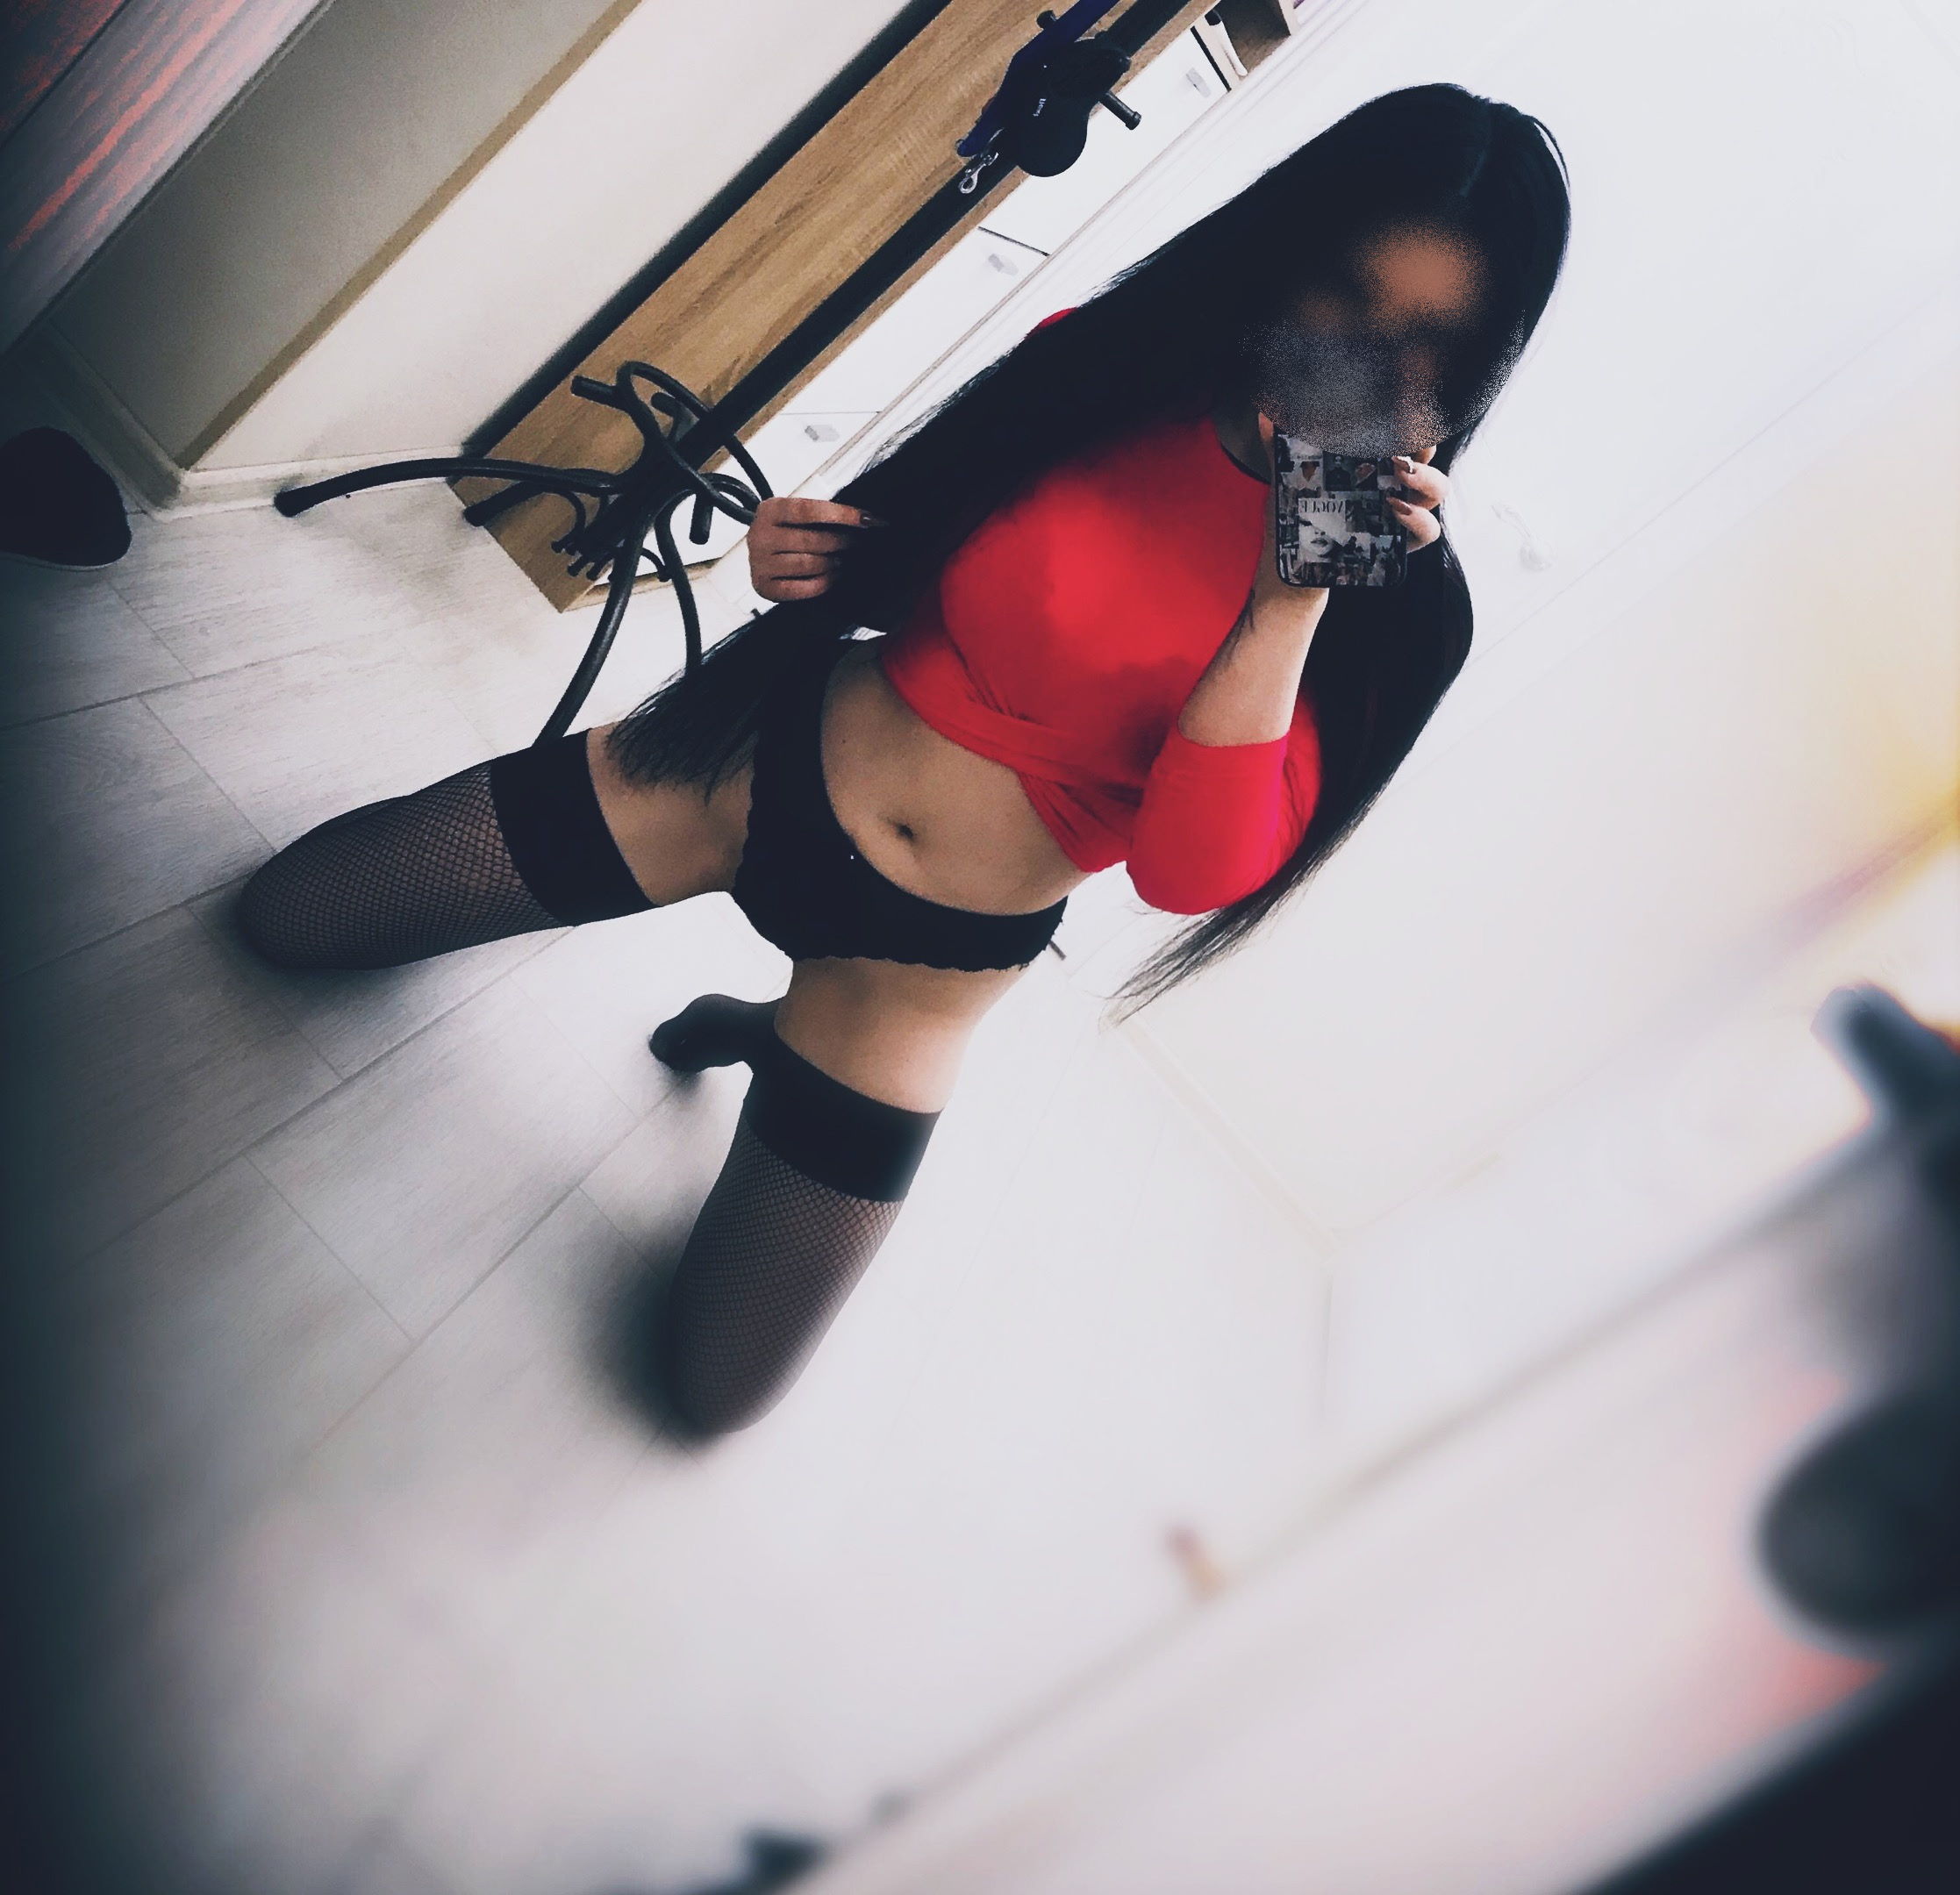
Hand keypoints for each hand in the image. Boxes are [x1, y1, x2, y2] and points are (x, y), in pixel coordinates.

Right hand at [746, 495, 884, 602]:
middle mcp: (760, 536)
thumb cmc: (785, 532)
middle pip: (812, 540)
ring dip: (834, 564)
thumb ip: (821, 515)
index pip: (809, 510)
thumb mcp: (795, 515)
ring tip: (844, 560)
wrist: (760, 553)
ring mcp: (760, 563)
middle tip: (858, 543)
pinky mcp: (764, 587)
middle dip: (842, 542)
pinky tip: (833, 576)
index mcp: (769, 510)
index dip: (842, 515)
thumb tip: (862, 519)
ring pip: (809, 564)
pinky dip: (824, 582)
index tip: (867, 519)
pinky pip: (803, 588)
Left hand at [1249, 416, 1448, 608]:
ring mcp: (1403, 510)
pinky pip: (1428, 530)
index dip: (1413, 416)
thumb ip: (1281, 448)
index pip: (1403, 430)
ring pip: (1437, 489)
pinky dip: (1418, 519)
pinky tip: (1396, 509)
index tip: (1406, 402)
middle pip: (1427, 453)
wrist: (1295, 563)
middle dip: (1423, 440)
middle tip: (1402, 436)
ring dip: (1425, 477)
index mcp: (1375, 459)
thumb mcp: (1290, 479)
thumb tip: (1266, 416)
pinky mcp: (1402, 542)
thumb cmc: (1299, 516)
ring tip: (1402, 473)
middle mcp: (1395, 481)